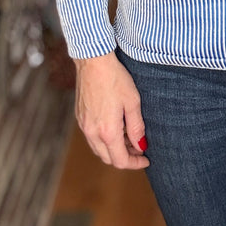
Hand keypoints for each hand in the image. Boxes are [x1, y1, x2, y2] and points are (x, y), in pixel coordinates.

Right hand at [74, 51, 148, 169]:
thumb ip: (137, 127)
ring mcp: (84, 126)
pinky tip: (115, 127)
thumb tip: (141, 145)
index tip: (146, 159)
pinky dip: (104, 140)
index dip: (135, 163)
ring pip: (99, 149)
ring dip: (114, 149)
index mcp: (107, 131)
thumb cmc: (115, 78)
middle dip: (125, 157)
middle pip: (108, 158)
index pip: (120, 160)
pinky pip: (92, 138)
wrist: (93, 61)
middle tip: (139, 147)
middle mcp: (92, 133)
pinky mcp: (80, 118)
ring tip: (129, 136)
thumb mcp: (133, 101)